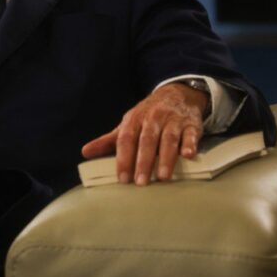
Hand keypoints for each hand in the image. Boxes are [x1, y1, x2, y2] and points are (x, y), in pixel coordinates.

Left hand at [81, 82, 207, 185]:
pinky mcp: (191, 124)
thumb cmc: (148, 116)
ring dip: (166, 157)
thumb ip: (108, 141)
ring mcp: (173, 120)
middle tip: (141, 182)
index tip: (122, 177)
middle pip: (147, 140)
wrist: (176, 94)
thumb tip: (85, 152)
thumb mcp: (128, 124)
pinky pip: (191, 134)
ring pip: (169, 138)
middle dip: (144, 161)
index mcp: (134, 119)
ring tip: (163, 177)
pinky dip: (190, 144)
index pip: (126, 139)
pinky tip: (188, 155)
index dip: (124, 158)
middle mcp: (153, 118)